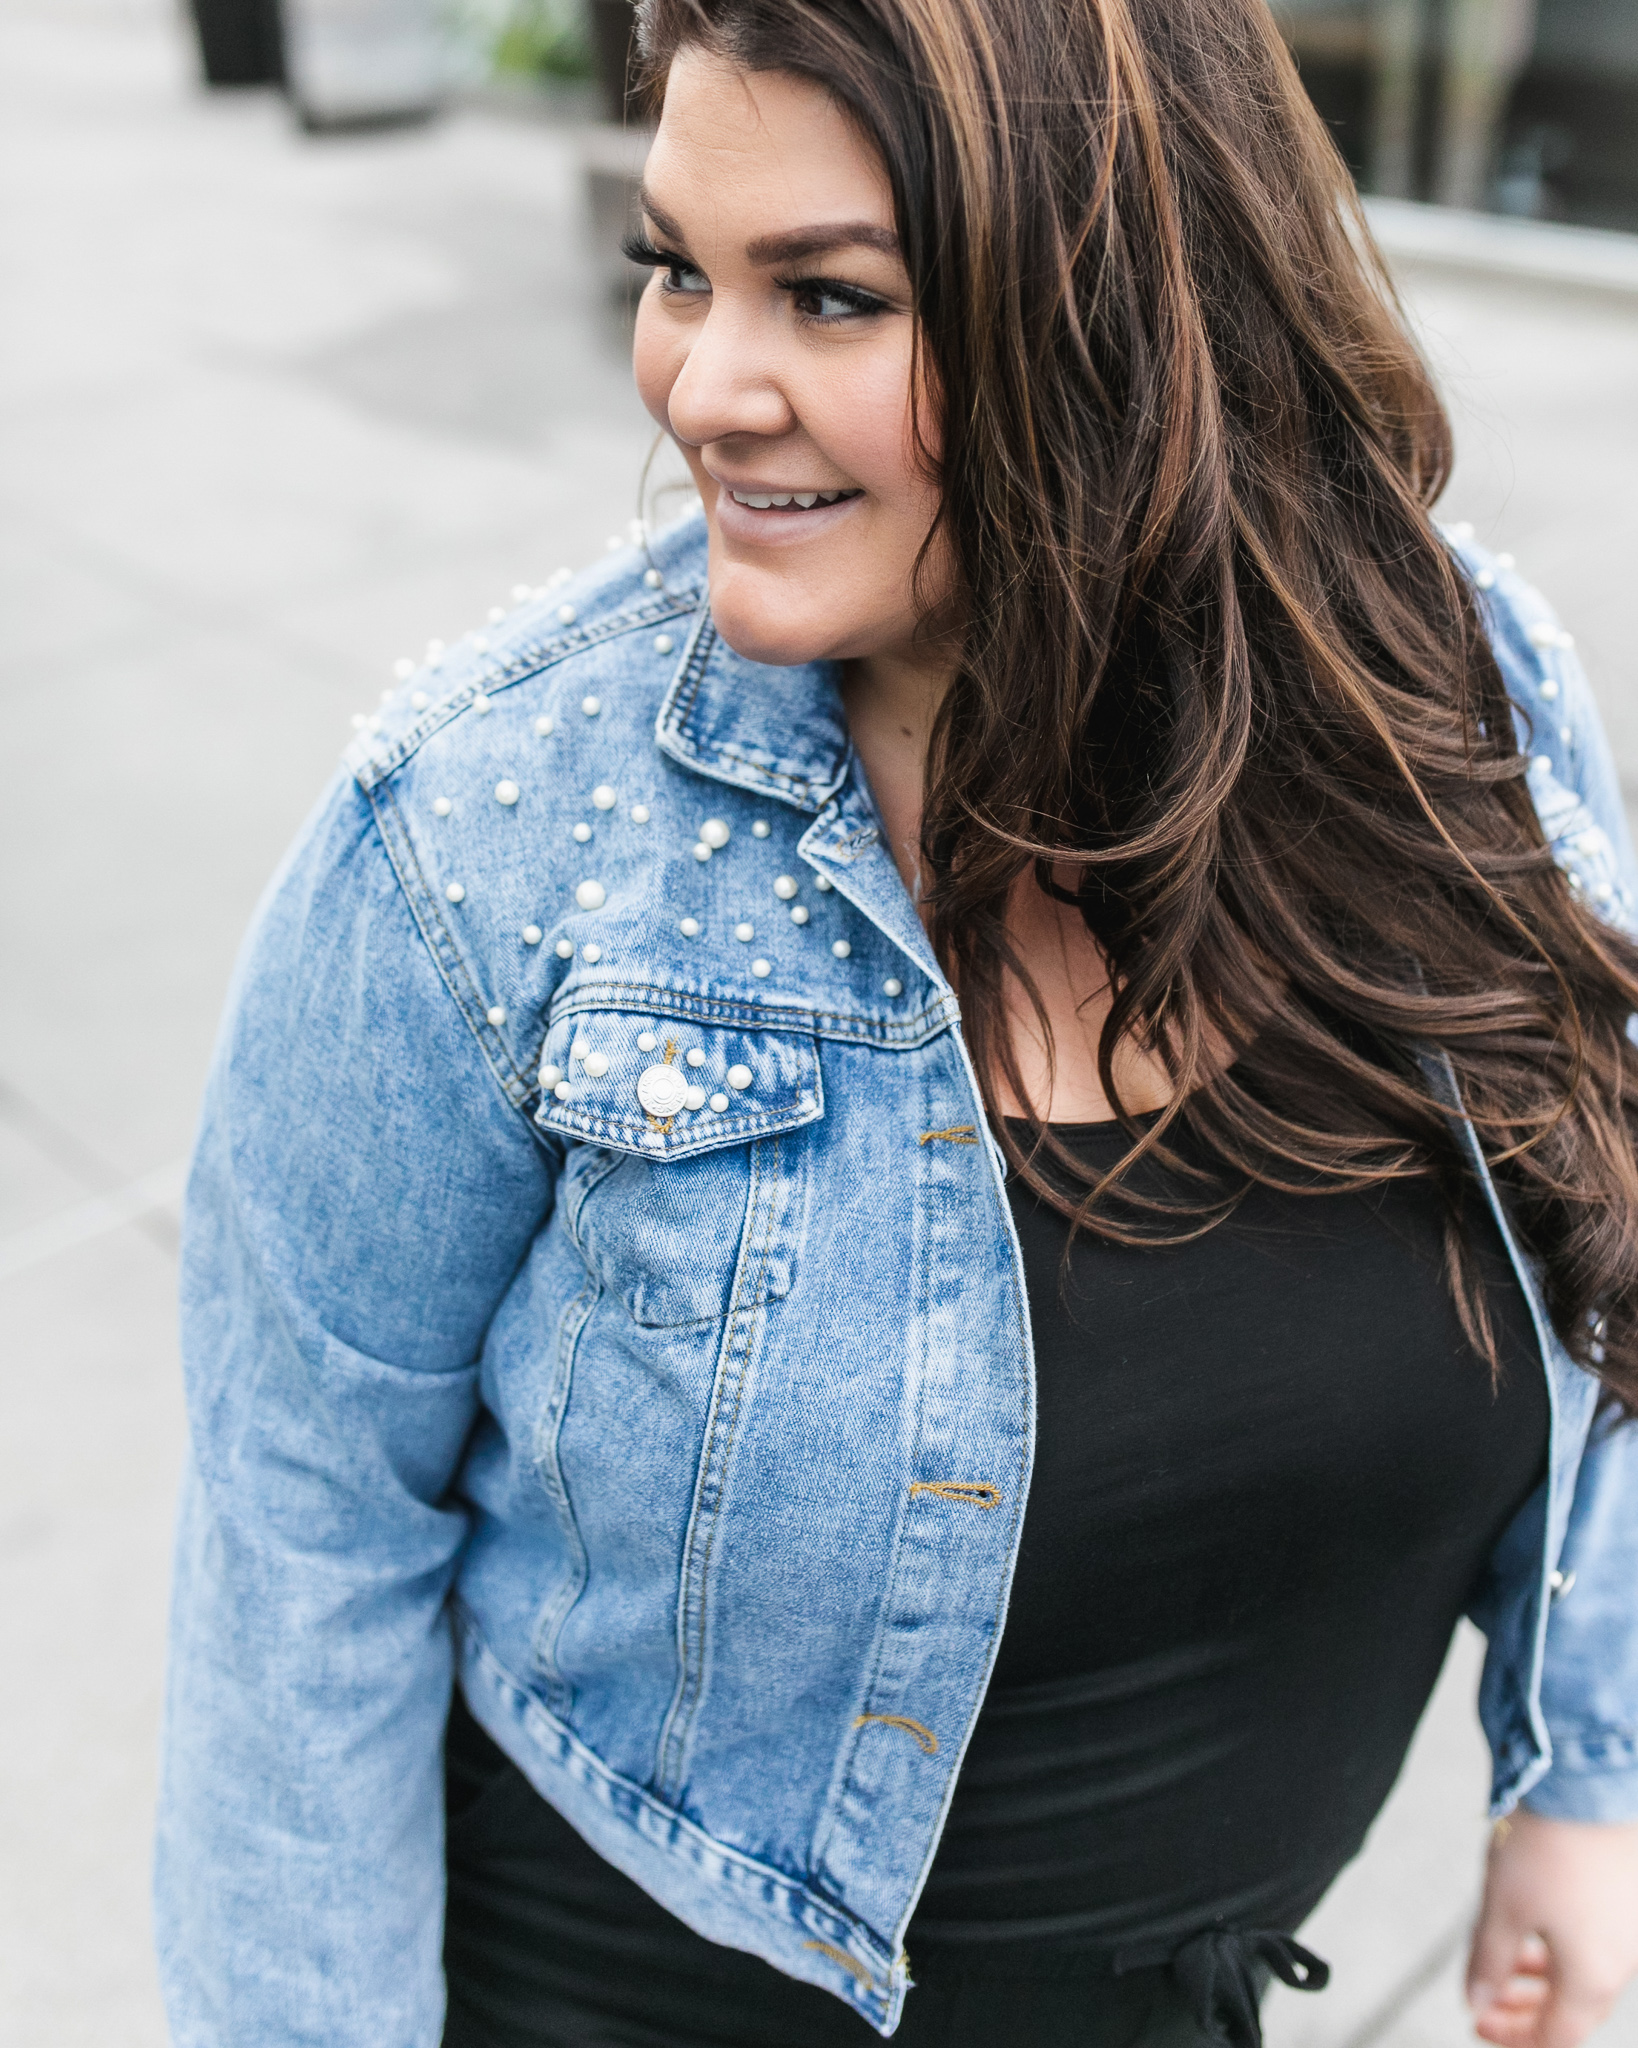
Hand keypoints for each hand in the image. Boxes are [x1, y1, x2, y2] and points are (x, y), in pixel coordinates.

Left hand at [1467, 1808, 1637, 2047]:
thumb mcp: (1502, 1908)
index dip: (1512, 2037)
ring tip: (1506, 1957)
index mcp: (1593, 1977)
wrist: (1589, 1779)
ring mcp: (1631, 1930)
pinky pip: (1597, 1941)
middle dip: (1526, 2009)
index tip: (1478, 2022)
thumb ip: (1488, 1963)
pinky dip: (1563, 1946)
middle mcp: (1623, 1961)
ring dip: (1543, 1976)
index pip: (1556, 2037)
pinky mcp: (1630, 1899)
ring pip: (1585, 1973)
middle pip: (1574, 2009)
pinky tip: (1535, 1924)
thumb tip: (1476, 2002)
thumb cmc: (1548, 1843)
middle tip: (1487, 1999)